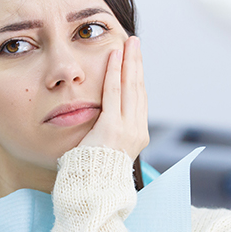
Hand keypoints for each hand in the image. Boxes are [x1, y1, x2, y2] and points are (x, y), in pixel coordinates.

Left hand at [79, 36, 148, 159]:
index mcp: (136, 135)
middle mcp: (137, 130)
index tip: (134, 61)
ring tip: (128, 43)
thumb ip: (106, 130)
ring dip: (129, 62)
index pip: (139, 99)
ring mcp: (127, 129)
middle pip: (139, 89)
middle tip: (135, 43)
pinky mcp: (112, 127)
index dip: (137, 77)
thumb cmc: (91, 171)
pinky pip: (113, 93)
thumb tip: (100, 116)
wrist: (91, 188)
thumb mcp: (104, 147)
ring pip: (130, 87)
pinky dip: (114, 72)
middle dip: (137, 64)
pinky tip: (113, 56)